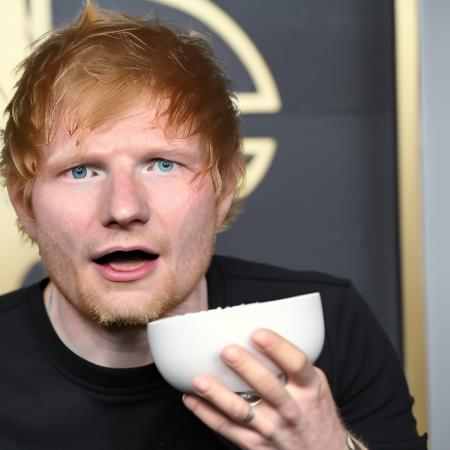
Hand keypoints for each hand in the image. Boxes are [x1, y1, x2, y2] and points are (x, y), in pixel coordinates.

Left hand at [182, 329, 363, 449]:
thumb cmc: (315, 412)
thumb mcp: (315, 386)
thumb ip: (294, 365)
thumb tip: (260, 334)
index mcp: (309, 388)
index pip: (297, 364)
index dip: (278, 347)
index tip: (258, 333)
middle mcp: (292, 409)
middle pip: (268, 386)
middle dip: (245, 368)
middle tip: (226, 350)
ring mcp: (272, 429)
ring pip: (241, 411)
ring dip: (218, 395)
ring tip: (199, 379)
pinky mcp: (255, 444)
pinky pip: (227, 429)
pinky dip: (206, 414)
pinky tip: (191, 399)